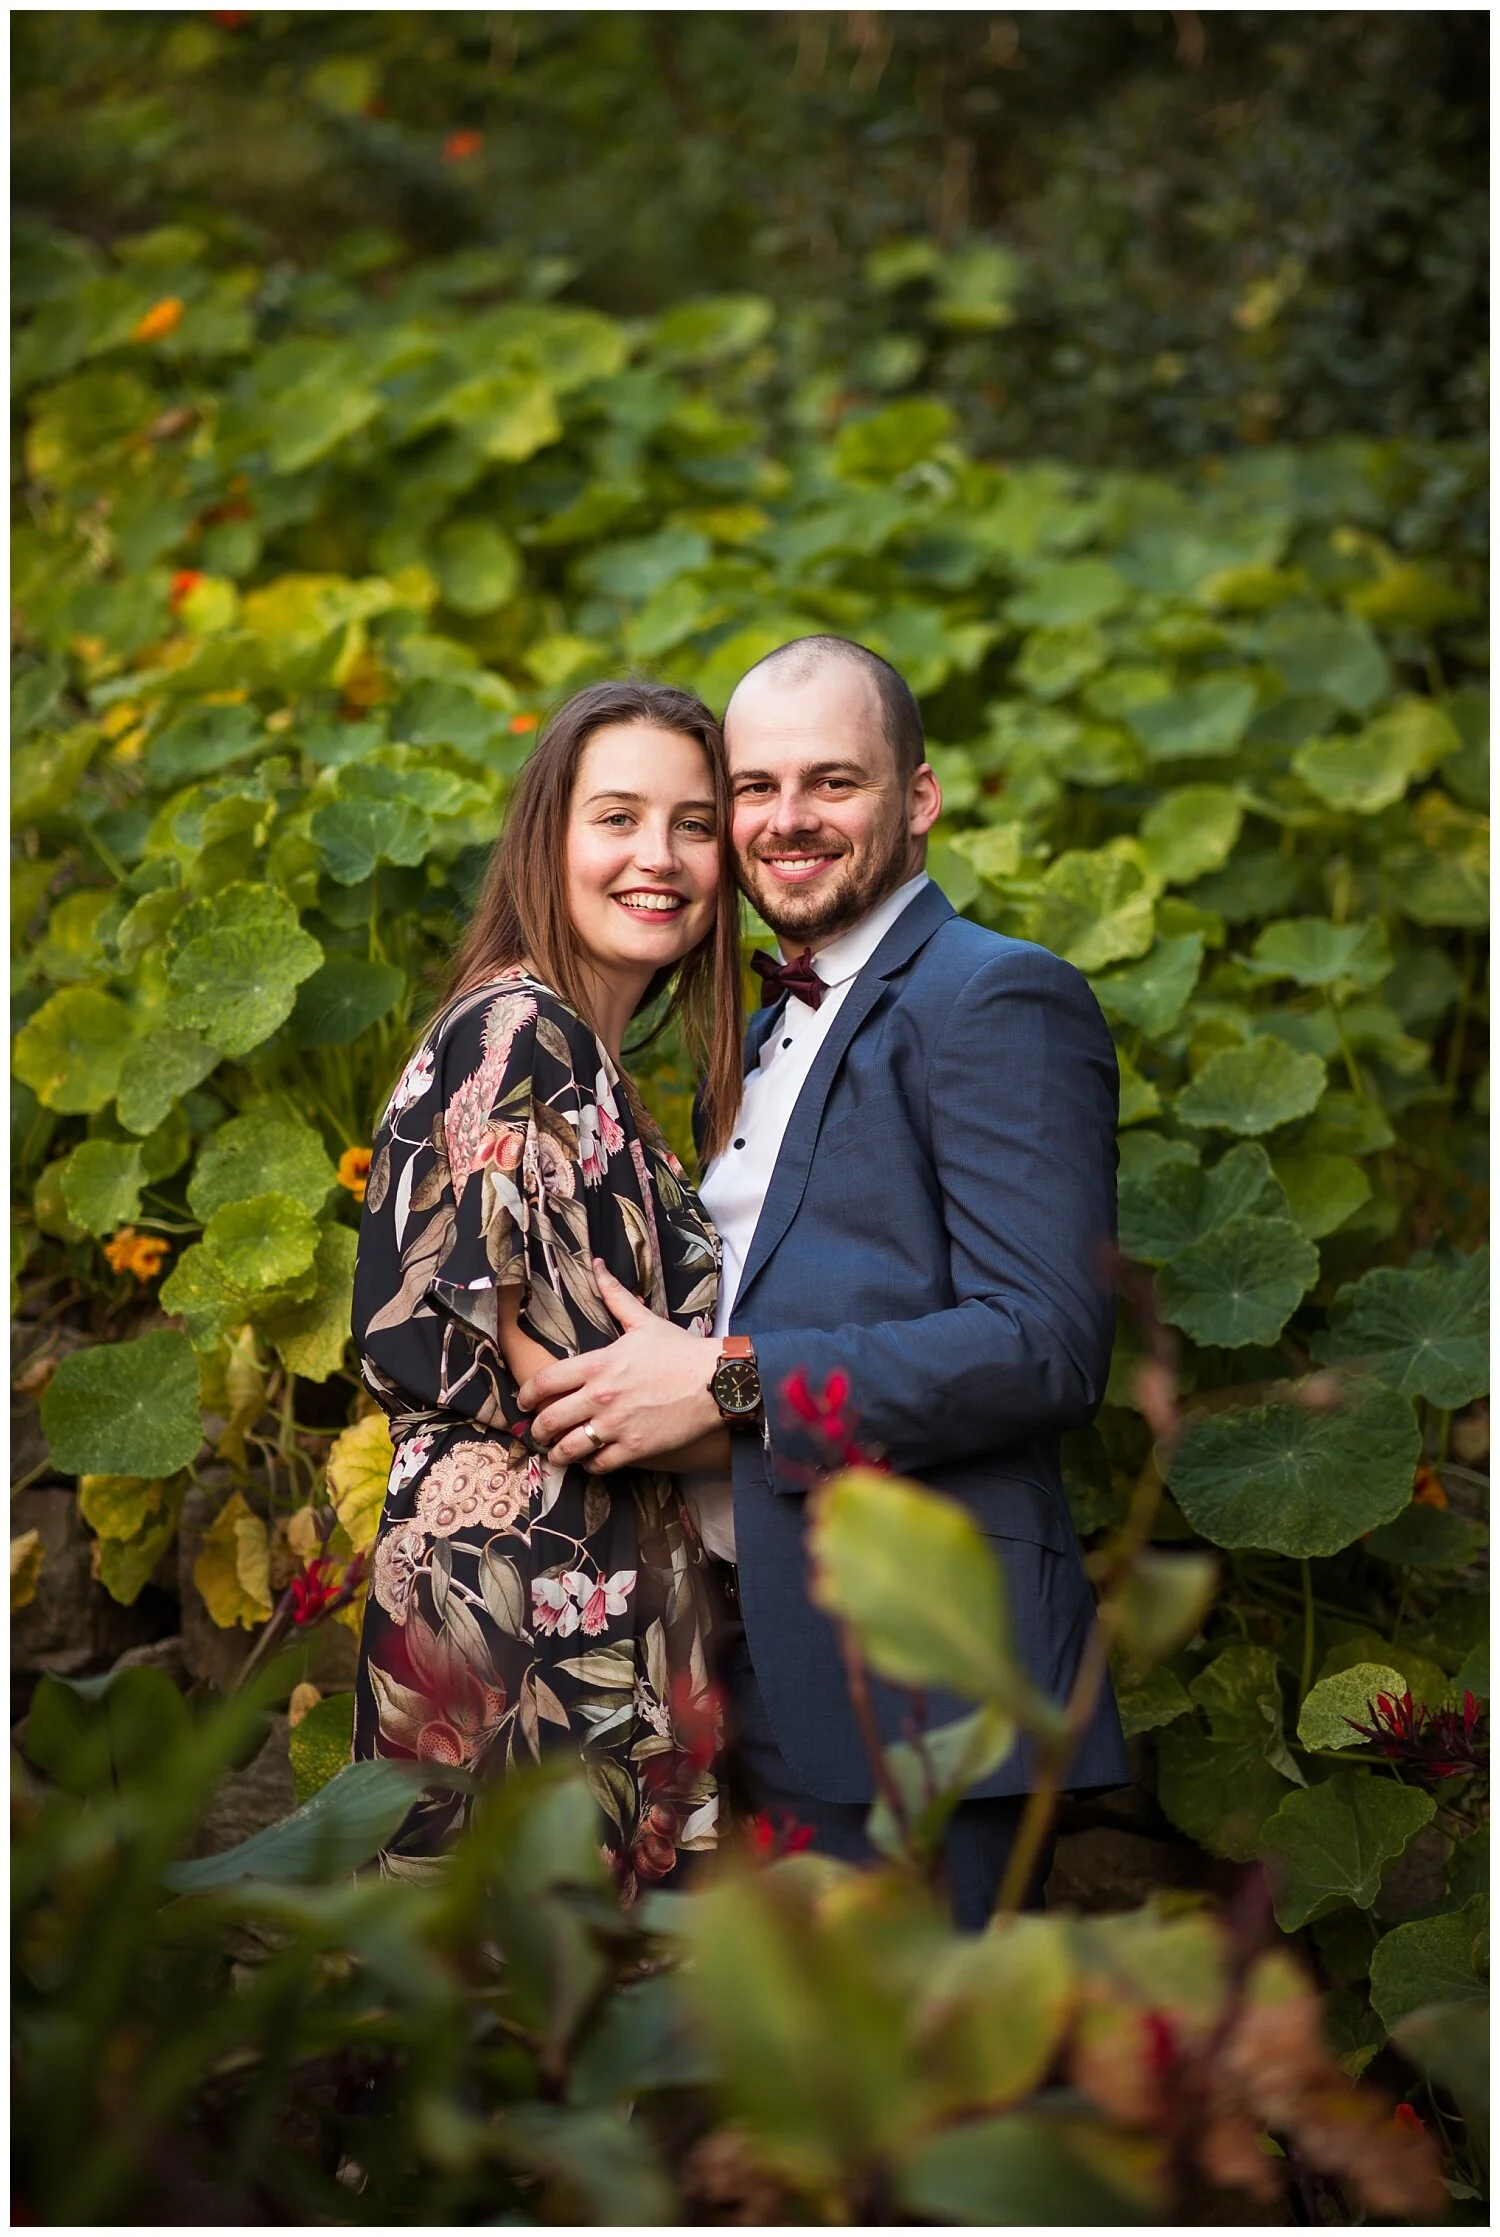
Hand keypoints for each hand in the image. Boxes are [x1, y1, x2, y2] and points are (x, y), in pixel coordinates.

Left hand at [516, 1260, 721, 1472]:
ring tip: (558, 1453)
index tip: (524, 1401)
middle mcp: (601, 1396)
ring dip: (558, 1453)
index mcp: (598, 1365)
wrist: (716, 1381)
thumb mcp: (643, 1321)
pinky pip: (599, 1464)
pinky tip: (591, 1460)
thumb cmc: (680, 1350)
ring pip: (569, 1449)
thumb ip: (614, 1296)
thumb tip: (597, 1266)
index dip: (526, 1395)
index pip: (545, 1382)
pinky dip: (590, 1465)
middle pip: (550, 1420)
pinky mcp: (635, 1448)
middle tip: (538, 1433)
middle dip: (538, 1430)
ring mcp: (617, 1425)